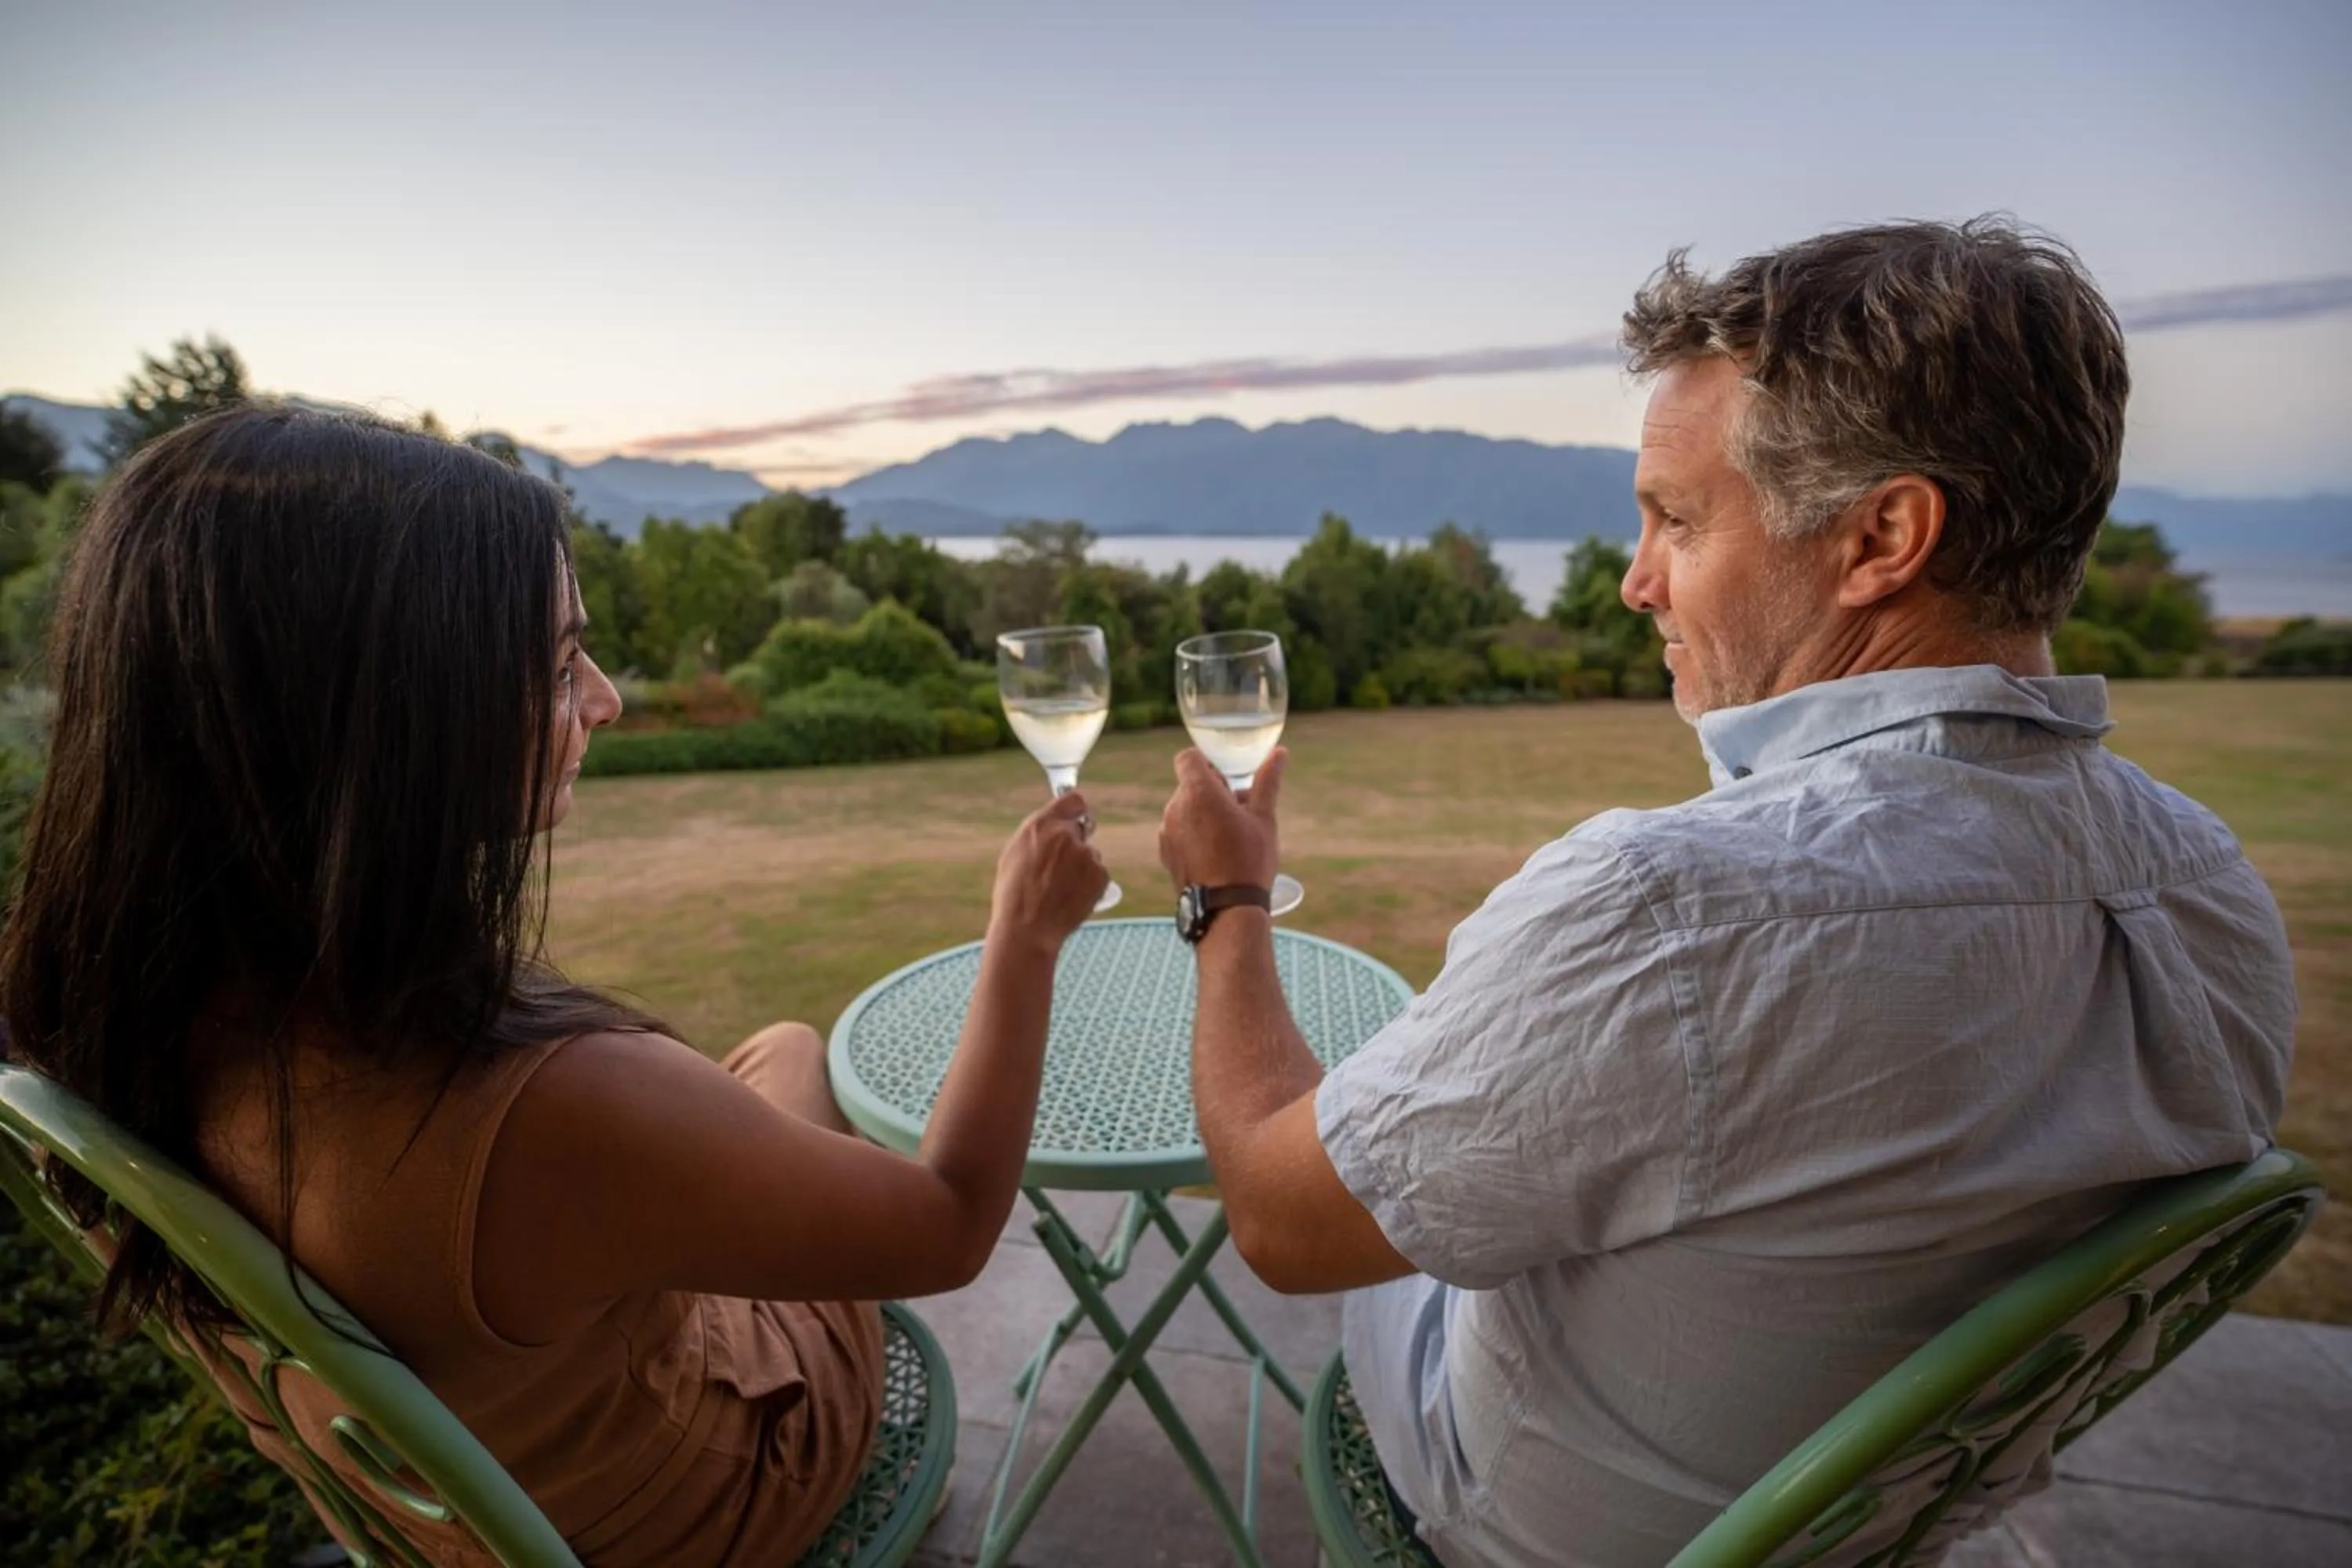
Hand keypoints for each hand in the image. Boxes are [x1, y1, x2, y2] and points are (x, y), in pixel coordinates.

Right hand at [989, 791, 1109, 952]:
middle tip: (1063, 865)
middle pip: (1082, 828)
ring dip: (1082, 867)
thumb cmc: (1014, 896)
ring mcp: (1085, 854)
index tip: (1075, 818)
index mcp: (1040, 826)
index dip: (1075, 810)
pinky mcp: (1100, 874)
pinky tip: (1072, 898)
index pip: (1073, 800)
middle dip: (1076, 843)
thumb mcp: (1014, 855)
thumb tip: (1053, 825)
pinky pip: (1099, 874)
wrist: (1028, 929)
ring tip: (1061, 890)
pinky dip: (1090, 884)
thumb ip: (1038, 834)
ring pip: (1090, 854)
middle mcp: (1065, 835)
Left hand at [1159, 747, 1283, 892]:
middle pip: (1189, 785)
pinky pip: (1178, 831)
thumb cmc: (1248, 860)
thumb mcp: (1264, 818)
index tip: (1227, 778)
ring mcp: (1167, 832)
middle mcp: (1175, 808)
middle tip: (1239, 809)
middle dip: (1212, 791)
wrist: (1227, 909)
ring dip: (1203, 813)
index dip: (1207, 762)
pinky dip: (1193, 833)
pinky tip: (1216, 853)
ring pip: (1184, 809)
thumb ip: (1267, 781)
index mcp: (1198, 792)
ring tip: (1230, 834)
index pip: (1188, 757)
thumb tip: (1280, 753)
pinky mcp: (1165, 853)